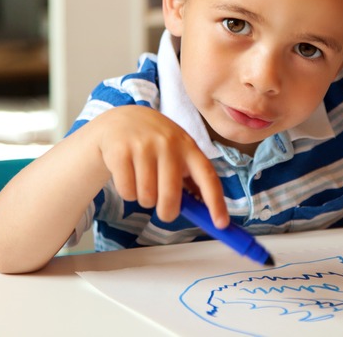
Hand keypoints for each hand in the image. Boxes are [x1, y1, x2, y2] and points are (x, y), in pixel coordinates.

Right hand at [94, 105, 227, 227]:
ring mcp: (143, 147)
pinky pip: (127, 192)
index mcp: (188, 146)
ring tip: (143, 181)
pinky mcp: (121, 152)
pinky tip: (128, 175)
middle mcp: (168, 144)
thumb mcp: (177, 151)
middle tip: (164, 211)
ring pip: (146, 198)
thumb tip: (206, 212)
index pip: (207, 176)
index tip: (221, 224)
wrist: (122, 119)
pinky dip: (128, 193)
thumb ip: (190, 178)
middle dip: (167, 212)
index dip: (216, 202)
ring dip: (145, 199)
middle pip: (170, 196)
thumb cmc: (156, 143)